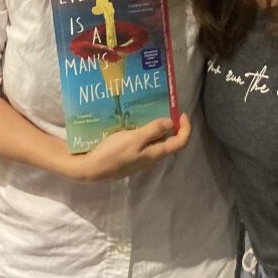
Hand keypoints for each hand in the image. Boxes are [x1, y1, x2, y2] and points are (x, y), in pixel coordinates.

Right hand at [67, 114, 190, 182]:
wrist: (92, 169)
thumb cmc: (113, 153)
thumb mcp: (134, 139)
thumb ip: (153, 131)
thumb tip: (171, 123)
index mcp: (156, 154)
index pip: (180, 142)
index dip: (185, 128)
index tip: (181, 113)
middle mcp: (152, 157)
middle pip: (169, 142)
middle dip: (171, 125)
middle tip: (164, 109)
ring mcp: (141, 158)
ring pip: (156, 142)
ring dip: (157, 128)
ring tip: (149, 112)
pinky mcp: (131, 156)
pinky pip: (144, 143)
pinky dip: (145, 132)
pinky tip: (135, 123)